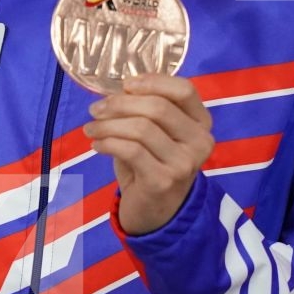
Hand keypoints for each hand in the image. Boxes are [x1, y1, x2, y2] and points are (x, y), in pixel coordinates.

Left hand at [84, 73, 213, 235]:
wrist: (156, 211)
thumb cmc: (153, 163)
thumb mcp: (156, 132)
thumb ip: (145, 109)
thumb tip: (117, 89)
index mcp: (201, 122)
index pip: (184, 90)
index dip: (153, 81)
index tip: (125, 84)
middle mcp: (200, 141)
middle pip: (158, 107)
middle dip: (120, 103)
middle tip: (96, 109)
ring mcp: (184, 163)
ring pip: (141, 128)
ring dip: (108, 124)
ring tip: (91, 128)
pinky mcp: (163, 181)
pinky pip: (130, 150)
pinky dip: (107, 142)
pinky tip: (97, 145)